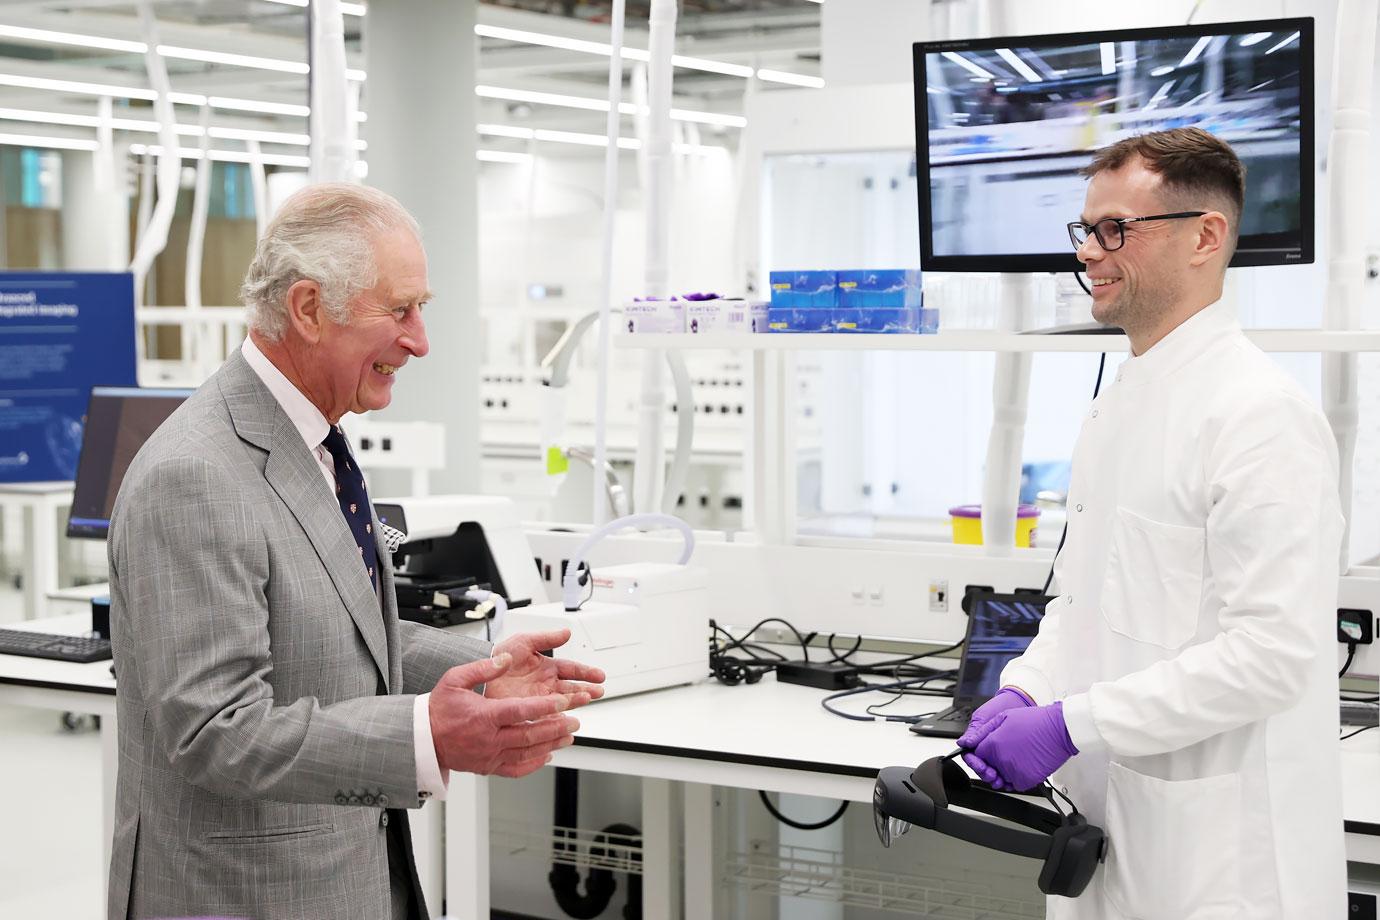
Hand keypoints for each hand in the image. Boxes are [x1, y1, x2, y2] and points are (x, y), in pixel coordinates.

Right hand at [429, 653, 578, 777]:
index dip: (545, 707)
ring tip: (568, 736)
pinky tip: (547, 755)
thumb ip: (482, 668)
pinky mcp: (488, 767)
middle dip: (556, 728)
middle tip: (574, 721)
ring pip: (527, 753)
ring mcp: (490, 756)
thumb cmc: (438, 710)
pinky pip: (516, 769)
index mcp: (484, 716)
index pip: (521, 711)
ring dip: (551, 744)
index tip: (563, 702)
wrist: (423, 739)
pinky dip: (534, 764)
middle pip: (530, 735)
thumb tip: (505, 659)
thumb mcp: (454, 680)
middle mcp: (489, 739)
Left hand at [484, 628, 605, 710]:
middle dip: (586, 689)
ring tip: (586, 700)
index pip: (571, 669)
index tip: (599, 676)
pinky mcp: (529, 712)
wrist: (479, 675)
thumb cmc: (500, 656)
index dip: (586, 672)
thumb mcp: (524, 642)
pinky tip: (565, 719)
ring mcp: (538, 699)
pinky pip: (546, 717)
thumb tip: (566, 632)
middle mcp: (546, 684)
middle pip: (571, 688)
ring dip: (575, 701)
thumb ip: (546, 638)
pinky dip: (556, 719)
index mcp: (547, 667)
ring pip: (562, 702)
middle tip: (598, 691)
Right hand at [958, 687, 1032, 779]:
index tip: (980, 765)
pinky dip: (1008, 777)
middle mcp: (987, 746)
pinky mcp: (1010, 754)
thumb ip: (974, 731)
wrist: (1021, 701)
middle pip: (980, 766)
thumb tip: (962, 742)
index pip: (969, 755)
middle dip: (985, 772)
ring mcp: (998, 750)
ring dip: (995, 777)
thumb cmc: (1001, 705)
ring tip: (1001, 779)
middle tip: (992, 775)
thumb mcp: (984, 716)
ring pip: (992, 770)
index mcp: (976, 738)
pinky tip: (1011, 780)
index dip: (973, 762)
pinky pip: (1006, 769)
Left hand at [965, 701, 1077, 791]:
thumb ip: (983, 732)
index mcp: (993, 745)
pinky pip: (1015, 783)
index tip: (983, 754)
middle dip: (990, 764)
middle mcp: (1001, 761)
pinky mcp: (1027, 780)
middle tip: (1002, 754)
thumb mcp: (1003, 718)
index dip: (978, 755)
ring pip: (1001, 778)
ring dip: (1003, 771)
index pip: (976, 756)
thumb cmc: (1034, 721)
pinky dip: (1016, 777)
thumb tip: (966, 741)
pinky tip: (1022, 764)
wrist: (1058, 730)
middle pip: (987, 769)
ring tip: (1014, 757)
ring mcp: (1014, 772)